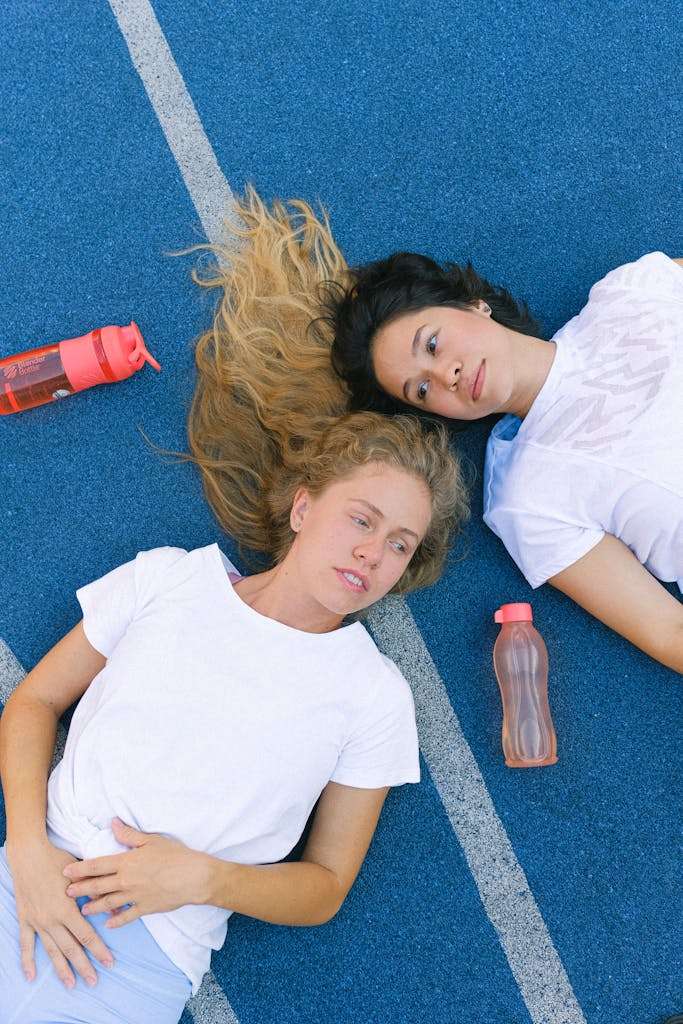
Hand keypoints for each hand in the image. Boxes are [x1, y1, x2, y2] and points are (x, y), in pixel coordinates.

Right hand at [5, 835, 113, 988]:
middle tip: (94, 981)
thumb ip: (98, 892)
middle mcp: (52, 919)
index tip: (108, 962)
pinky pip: (26, 944)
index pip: (87, 935)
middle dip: (84, 966)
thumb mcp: (82, 874)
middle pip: (71, 948)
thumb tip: (115, 908)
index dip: (99, 950)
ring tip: (71, 984)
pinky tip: (31, 975)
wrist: (29, 854)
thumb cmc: (57, 860)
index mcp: (67, 909)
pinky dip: (27, 961)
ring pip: (52, 950)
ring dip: (62, 968)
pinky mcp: (25, 919)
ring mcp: (38, 921)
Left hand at [62, 818, 211, 927]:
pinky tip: (109, 924)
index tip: (66, 872)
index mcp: (126, 862)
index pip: (97, 865)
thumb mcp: (151, 840)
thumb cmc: (174, 855)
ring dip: (94, 906)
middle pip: (98, 886)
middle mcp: (126, 880)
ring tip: (83, 910)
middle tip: (67, 893)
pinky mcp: (145, 908)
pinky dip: (116, 921)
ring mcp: (134, 896)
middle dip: (80, 889)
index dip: (80, 869)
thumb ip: (129, 834)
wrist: (193, 876)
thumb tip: (112, 823)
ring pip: (108, 903)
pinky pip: (126, 917)